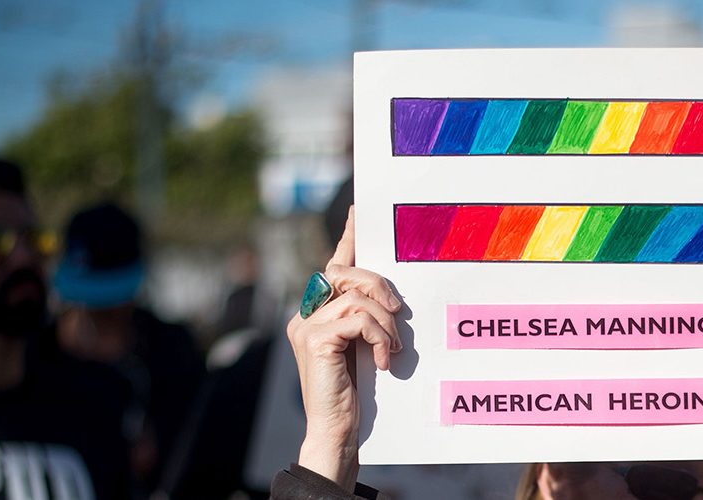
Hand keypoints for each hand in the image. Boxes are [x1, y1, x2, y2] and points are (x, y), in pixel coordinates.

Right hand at [288, 206, 402, 487]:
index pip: (334, 266)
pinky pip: (358, 318)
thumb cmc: (356, 394)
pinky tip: (384, 360)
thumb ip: (367, 320)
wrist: (337, 430)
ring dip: (384, 324)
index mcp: (318, 312)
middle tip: (397, 312)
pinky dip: (379, 337)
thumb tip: (390, 299)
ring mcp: (305, 325)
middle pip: (345, 272)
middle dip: (378, 284)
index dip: (348, 237)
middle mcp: (305, 313)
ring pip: (357, 297)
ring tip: (392, 350)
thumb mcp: (365, 347)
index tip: (359, 210)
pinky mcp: (314, 338)